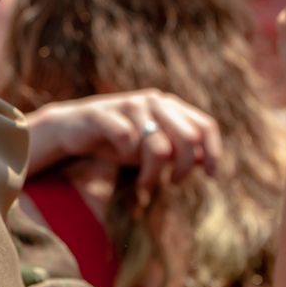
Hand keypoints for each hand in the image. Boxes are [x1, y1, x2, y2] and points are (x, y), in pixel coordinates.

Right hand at [25, 89, 221, 191]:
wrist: (71, 129)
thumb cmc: (118, 140)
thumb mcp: (153, 146)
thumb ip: (179, 150)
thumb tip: (207, 161)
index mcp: (170, 106)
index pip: (205, 126)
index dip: (214, 153)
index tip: (211, 177)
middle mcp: (153, 101)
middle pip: (188, 137)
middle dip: (184, 168)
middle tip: (173, 183)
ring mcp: (128, 105)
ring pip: (159, 145)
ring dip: (153, 174)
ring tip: (145, 185)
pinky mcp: (103, 114)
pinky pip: (127, 140)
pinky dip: (129, 159)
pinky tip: (125, 166)